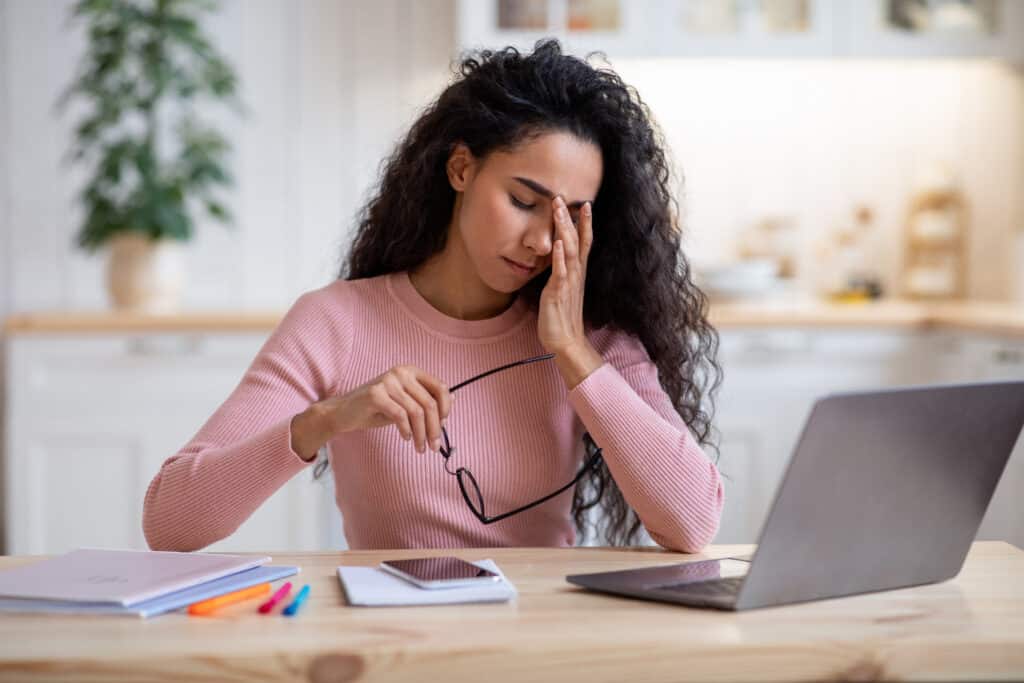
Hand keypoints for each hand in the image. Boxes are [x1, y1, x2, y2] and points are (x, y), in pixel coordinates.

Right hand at [291, 365, 451, 459]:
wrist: (343, 412)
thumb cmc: (375, 409)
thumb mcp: (404, 403)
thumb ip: (424, 401)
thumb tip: (452, 400)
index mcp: (410, 371)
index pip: (440, 387)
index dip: (446, 408)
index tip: (443, 426)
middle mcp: (401, 372)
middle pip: (430, 403)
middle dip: (435, 428)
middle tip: (434, 446)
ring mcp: (388, 382)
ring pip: (417, 412)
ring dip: (421, 434)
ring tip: (420, 447)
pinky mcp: (376, 394)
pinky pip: (400, 416)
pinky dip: (407, 430)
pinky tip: (405, 438)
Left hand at [538, 196, 592, 354]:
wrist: (566, 342)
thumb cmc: (562, 317)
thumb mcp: (563, 289)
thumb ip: (563, 272)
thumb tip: (559, 257)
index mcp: (578, 273)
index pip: (585, 242)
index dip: (585, 223)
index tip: (585, 203)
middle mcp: (576, 275)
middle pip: (577, 241)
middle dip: (570, 218)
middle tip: (563, 196)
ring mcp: (568, 283)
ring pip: (570, 251)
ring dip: (565, 230)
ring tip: (559, 211)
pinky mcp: (558, 294)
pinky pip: (560, 273)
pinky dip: (560, 258)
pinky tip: (558, 244)